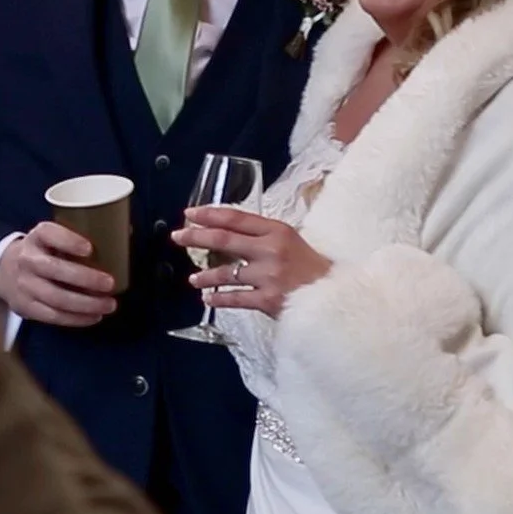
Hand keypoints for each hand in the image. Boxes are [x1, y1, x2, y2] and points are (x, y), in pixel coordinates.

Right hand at [0, 223, 119, 327]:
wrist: (5, 271)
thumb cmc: (44, 251)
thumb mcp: (54, 237)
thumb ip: (83, 235)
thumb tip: (126, 231)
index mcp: (37, 237)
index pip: (48, 233)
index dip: (68, 240)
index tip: (90, 248)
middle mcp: (27, 259)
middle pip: (54, 269)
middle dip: (85, 278)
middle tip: (110, 283)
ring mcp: (25, 285)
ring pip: (55, 298)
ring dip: (85, 304)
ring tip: (109, 305)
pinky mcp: (26, 307)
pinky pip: (52, 316)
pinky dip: (76, 319)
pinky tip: (94, 317)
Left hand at [174, 206, 331, 318]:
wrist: (335, 296)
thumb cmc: (311, 268)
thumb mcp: (291, 241)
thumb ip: (263, 236)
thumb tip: (228, 232)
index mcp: (277, 230)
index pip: (236, 217)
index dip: (209, 214)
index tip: (190, 213)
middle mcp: (271, 250)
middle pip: (224, 239)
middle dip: (196, 237)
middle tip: (177, 237)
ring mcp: (268, 276)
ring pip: (225, 273)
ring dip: (204, 276)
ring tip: (193, 279)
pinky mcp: (268, 300)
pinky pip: (235, 299)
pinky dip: (218, 298)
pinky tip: (208, 299)